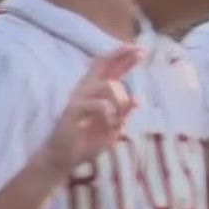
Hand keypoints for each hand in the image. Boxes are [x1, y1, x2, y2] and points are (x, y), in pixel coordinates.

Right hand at [41, 46, 140, 173]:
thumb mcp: (114, 127)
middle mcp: (86, 90)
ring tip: (118, 120)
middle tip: (139, 51)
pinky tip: (109, 125)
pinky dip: (110, 115)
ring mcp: (79, 97)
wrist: (67, 158)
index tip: (141, 50)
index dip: (124, 59)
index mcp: (96, 92)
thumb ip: (124, 113)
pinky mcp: (73, 109)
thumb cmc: (88, 141)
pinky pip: (100, 105)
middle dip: (121, 55)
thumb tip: (138, 99)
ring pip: (108, 85)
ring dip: (121, 101)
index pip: (111, 70)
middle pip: (102, 64)